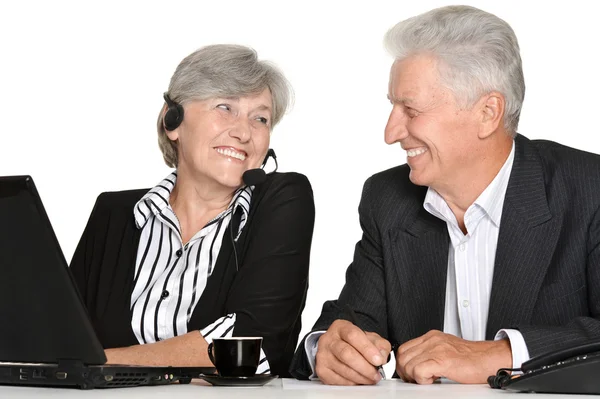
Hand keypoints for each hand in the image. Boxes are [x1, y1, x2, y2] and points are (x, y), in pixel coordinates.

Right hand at [315, 319, 390, 384]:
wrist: (336, 347)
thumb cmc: (354, 343)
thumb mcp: (369, 338)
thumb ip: (379, 345)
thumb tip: (382, 356)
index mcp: (341, 327)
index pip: (353, 336)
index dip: (367, 349)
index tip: (378, 360)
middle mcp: (329, 340)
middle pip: (346, 354)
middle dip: (365, 367)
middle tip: (376, 374)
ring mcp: (323, 355)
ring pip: (343, 369)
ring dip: (361, 377)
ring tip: (371, 378)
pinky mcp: (321, 370)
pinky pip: (338, 380)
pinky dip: (352, 383)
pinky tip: (359, 380)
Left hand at [395, 330, 511, 383]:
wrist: (490, 359)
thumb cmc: (472, 359)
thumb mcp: (446, 350)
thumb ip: (430, 353)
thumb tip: (415, 365)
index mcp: (431, 337)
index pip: (404, 349)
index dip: (404, 364)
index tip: (411, 373)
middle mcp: (432, 340)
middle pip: (402, 356)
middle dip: (406, 372)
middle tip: (418, 379)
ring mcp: (436, 349)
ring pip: (408, 364)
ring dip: (415, 376)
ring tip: (429, 379)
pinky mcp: (442, 360)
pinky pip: (419, 371)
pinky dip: (422, 380)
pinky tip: (434, 380)